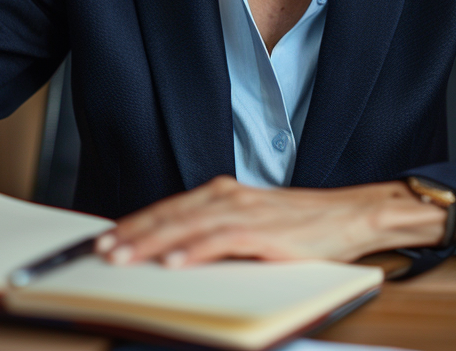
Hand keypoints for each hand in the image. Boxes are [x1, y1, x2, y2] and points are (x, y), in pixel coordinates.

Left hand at [95, 176, 449, 266]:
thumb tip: (179, 250)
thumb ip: (219, 230)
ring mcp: (247, 212)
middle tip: (101, 250)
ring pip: (188, 226)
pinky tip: (174, 262)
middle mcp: (231, 197)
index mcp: (225, 193)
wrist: (353, 215)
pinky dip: (195, 251)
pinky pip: (222, 241)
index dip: (136, 222)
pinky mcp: (265, 232)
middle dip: (132, 233)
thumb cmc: (307, 224)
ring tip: (123, 257)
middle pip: (171, 214)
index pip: (170, 207)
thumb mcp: (254, 222)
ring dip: (152, 242)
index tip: (106, 237)